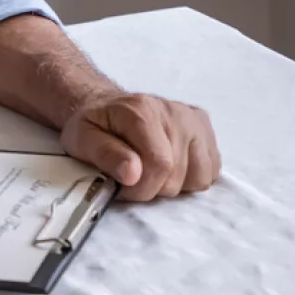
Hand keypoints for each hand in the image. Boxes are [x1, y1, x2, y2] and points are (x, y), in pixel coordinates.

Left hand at [60, 91, 220, 201]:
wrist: (106, 106)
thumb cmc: (95, 125)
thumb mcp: (83, 139)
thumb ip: (105, 154)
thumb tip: (132, 174)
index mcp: (142, 110)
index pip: (160, 164)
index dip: (141, 187)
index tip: (123, 186)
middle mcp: (175, 111)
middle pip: (178, 174)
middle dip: (153, 187)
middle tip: (133, 178)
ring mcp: (194, 119)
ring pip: (199, 176)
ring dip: (174, 184)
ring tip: (152, 171)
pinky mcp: (205, 128)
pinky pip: (211, 170)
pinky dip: (191, 177)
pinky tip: (171, 166)